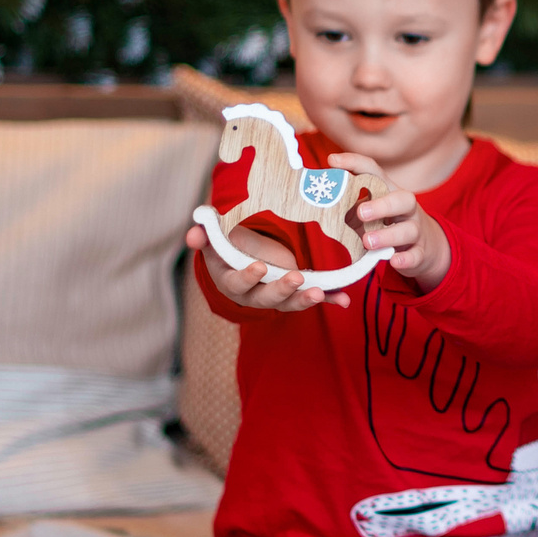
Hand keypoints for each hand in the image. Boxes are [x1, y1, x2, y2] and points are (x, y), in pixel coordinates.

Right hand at [185, 222, 348, 312]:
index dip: (248, 278)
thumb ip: (204, 235)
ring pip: (290, 303)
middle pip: (266, 299)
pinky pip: (313, 298)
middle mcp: (254, 294)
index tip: (259, 267)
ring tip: (320, 293)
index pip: (238, 284)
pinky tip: (343, 300)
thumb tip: (193, 233)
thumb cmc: (227, 246)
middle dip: (281, 290)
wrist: (243, 256)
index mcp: (232, 281)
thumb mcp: (213, 239)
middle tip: (296, 278)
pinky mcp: (295, 293)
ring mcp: (276, 296)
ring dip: (305, 300)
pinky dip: (329, 299)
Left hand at [331, 154, 453, 290]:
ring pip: (408, 230)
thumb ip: (348, 208)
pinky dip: (405, 259)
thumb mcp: (368, 214)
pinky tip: (393, 260)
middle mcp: (406, 209)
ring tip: (367, 241)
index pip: (374, 172)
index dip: (354, 163)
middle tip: (361, 212)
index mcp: (390, 192)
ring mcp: (415, 230)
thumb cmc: (386, 226)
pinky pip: (415, 255)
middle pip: (403, 199)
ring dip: (387, 235)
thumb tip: (317, 202)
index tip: (332, 161)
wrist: (423, 248)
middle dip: (382, 205)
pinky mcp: (419, 253)